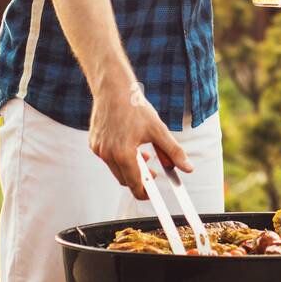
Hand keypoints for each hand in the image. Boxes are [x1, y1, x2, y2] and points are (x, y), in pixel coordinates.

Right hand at [87, 79, 192, 200]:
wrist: (112, 89)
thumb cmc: (135, 107)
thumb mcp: (158, 130)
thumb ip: (173, 151)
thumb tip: (188, 168)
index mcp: (123, 154)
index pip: (134, 184)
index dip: (144, 192)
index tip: (152, 193)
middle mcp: (107, 154)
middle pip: (125, 179)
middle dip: (139, 178)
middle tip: (153, 171)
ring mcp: (98, 149)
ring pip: (116, 169)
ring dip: (130, 167)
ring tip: (144, 154)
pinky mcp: (93, 143)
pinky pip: (107, 158)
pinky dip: (119, 157)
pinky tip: (129, 144)